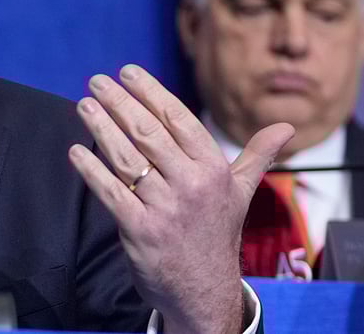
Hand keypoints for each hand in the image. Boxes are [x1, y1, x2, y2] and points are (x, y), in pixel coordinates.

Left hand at [68, 64, 292, 333]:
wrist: (205, 292)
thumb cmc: (217, 234)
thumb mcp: (241, 194)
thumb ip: (257, 157)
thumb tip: (287, 129)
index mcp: (214, 170)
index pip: (178, 120)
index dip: (151, 93)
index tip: (127, 72)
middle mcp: (192, 185)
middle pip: (148, 133)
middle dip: (119, 103)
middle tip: (96, 82)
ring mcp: (165, 208)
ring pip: (127, 158)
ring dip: (101, 128)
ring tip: (84, 105)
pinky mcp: (140, 230)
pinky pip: (110, 191)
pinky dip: (91, 169)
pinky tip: (76, 150)